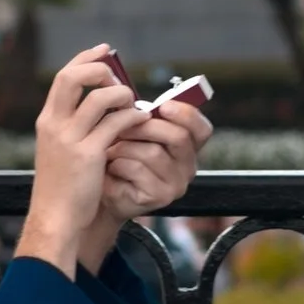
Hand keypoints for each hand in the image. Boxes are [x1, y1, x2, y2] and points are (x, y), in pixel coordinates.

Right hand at [18, 47, 143, 276]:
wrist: (54, 218)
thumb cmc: (61, 188)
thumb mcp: (58, 151)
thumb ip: (71, 127)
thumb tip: (98, 106)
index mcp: (47, 121)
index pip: (63, 77)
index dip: (85, 59)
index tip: (104, 51)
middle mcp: (55, 125)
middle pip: (73, 77)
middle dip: (99, 69)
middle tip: (117, 76)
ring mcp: (70, 139)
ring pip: (100, 98)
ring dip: (122, 95)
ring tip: (133, 104)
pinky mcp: (88, 154)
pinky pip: (117, 123)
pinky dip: (132, 117)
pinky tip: (140, 121)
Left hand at [100, 97, 211, 240]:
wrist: (101, 190)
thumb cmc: (119, 156)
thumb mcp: (134, 133)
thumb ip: (146, 118)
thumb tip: (143, 107)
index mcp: (187, 147)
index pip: (201, 129)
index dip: (186, 114)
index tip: (164, 106)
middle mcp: (188, 167)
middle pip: (179, 136)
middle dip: (146, 126)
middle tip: (121, 126)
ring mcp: (177, 184)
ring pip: (154, 152)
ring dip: (125, 147)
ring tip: (111, 151)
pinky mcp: (160, 197)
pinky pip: (138, 169)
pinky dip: (118, 164)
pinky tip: (112, 169)